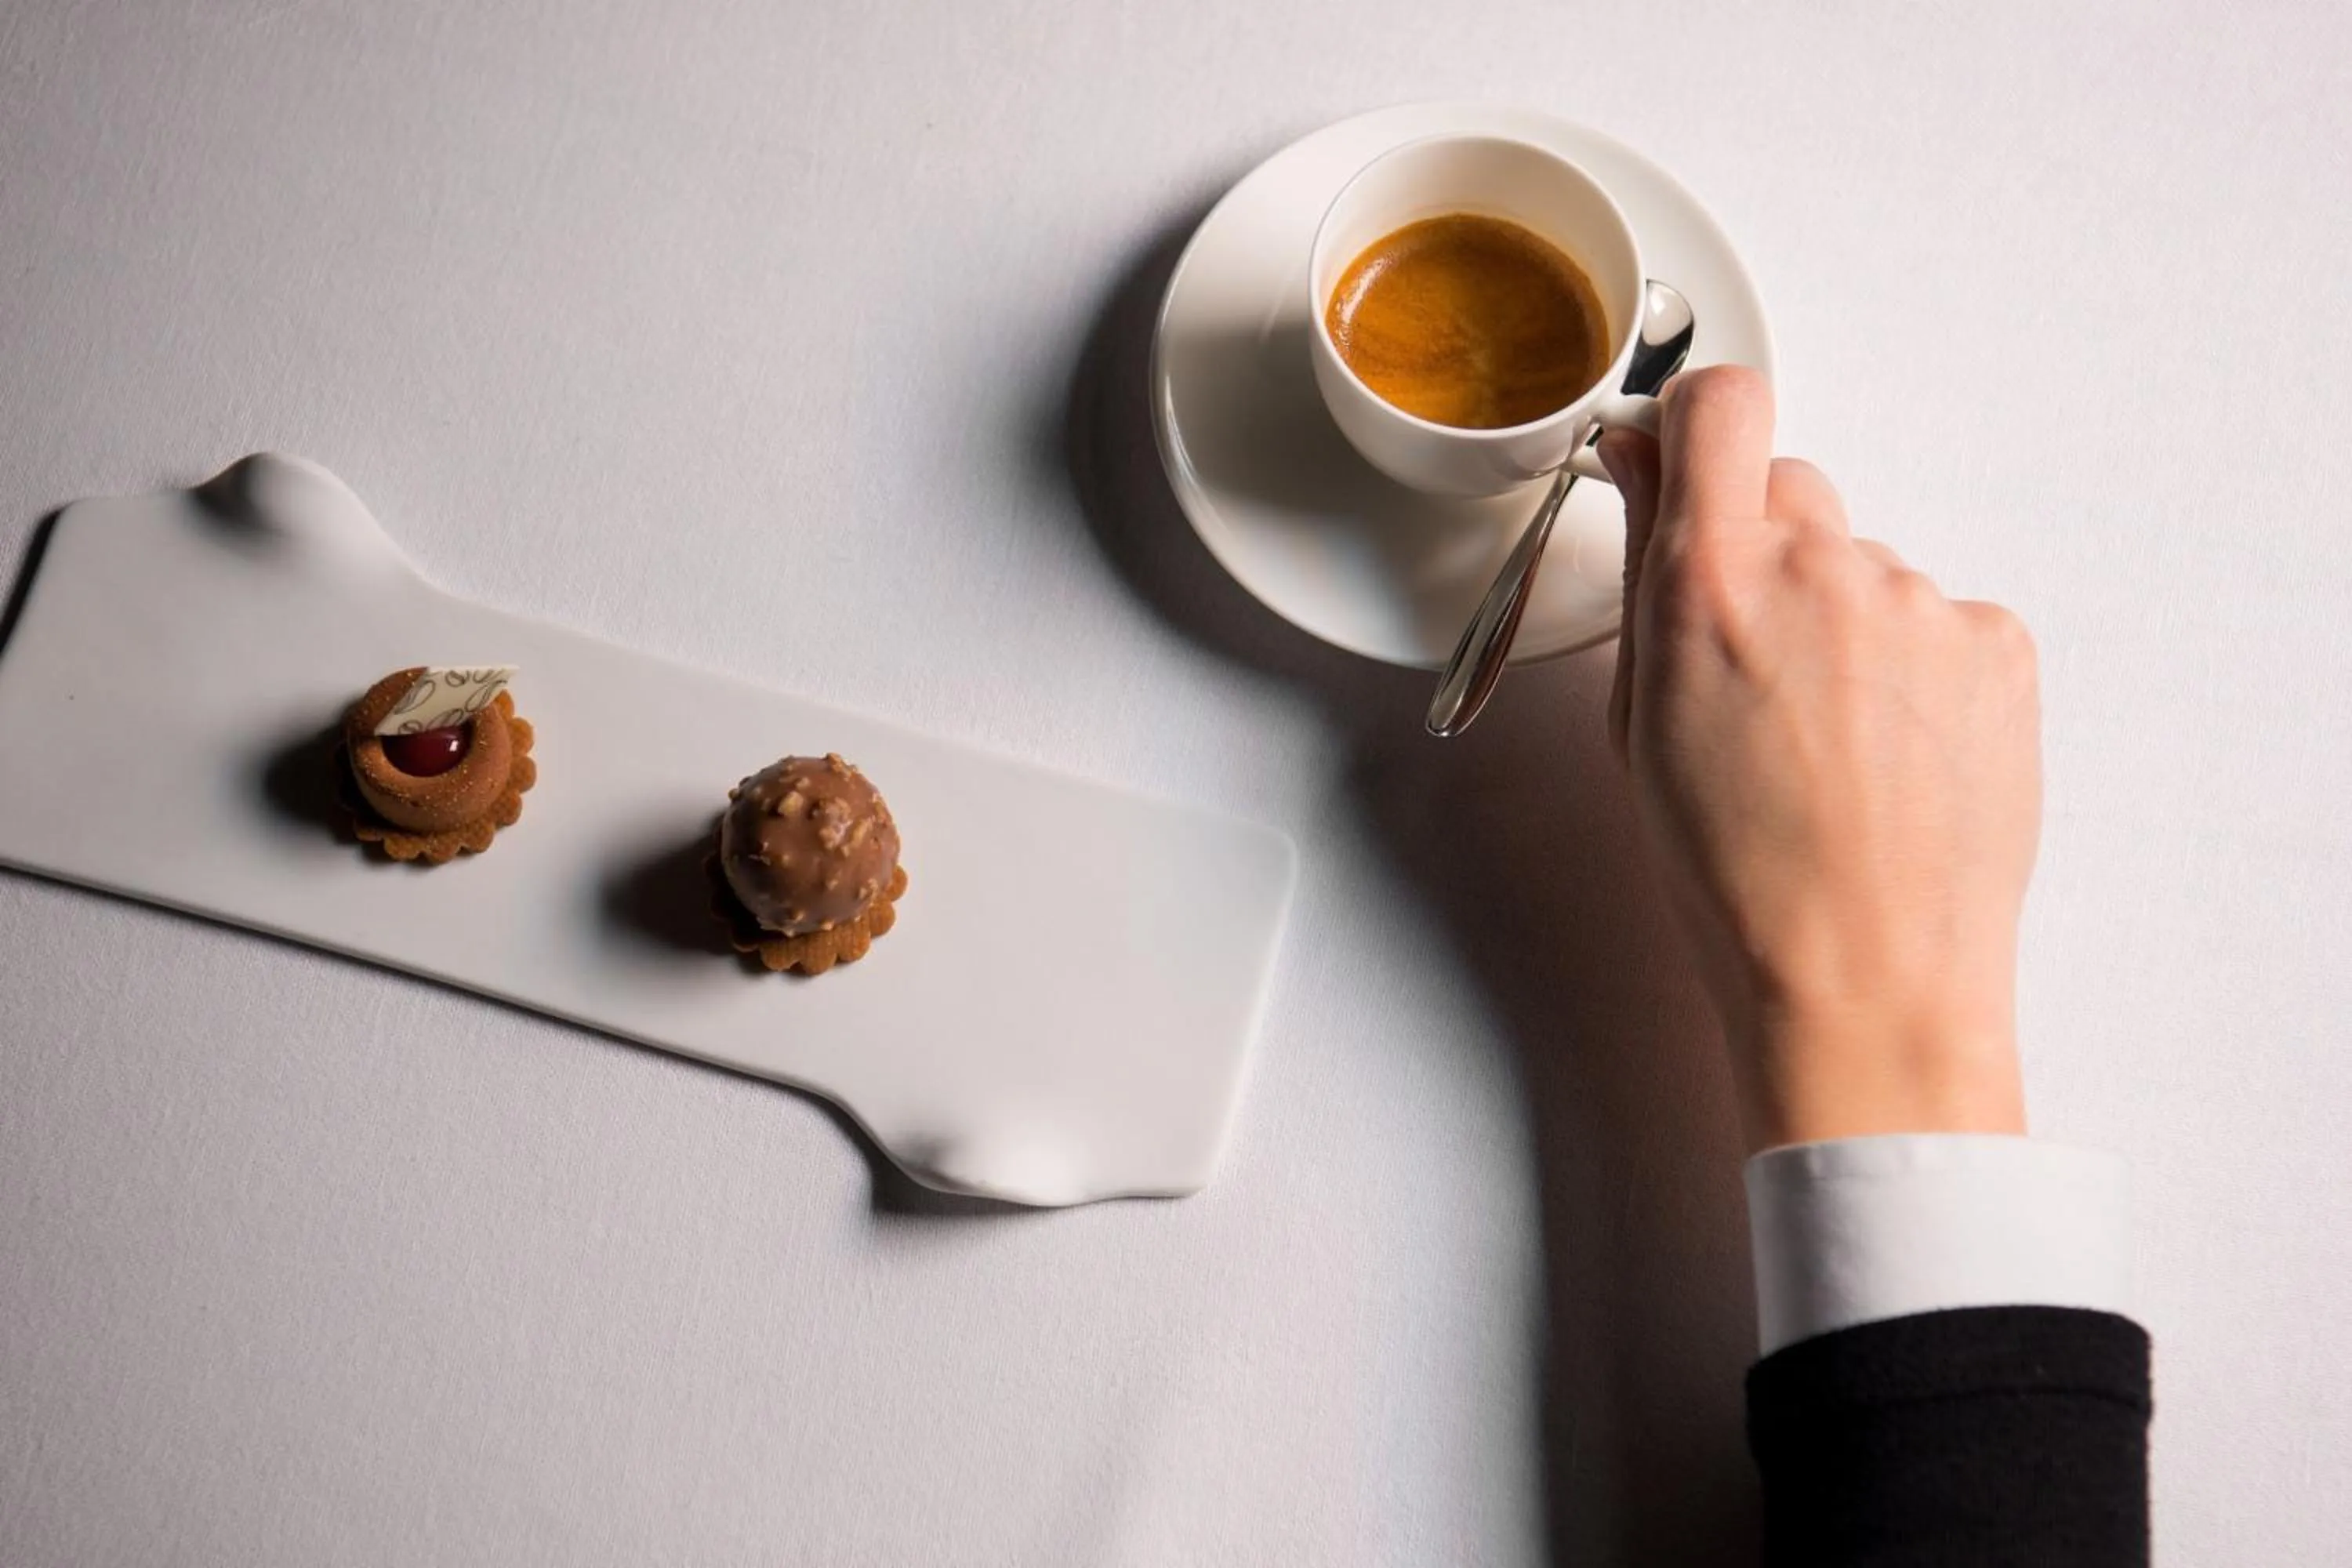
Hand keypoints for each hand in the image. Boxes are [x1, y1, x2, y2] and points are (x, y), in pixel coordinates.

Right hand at [1597, 367, 2036, 1153]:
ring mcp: (1920, 603)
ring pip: (1864, 566)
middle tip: (1752, 659)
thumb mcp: (1639, 720)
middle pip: (1790, 490)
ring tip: (1828, 742)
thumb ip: (1645, 572)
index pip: (1719, 404)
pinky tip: (1889, 753)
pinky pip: (1937, 618)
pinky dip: (1910, 667)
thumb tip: (1645, 464)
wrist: (1866, 975)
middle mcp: (1822, 569)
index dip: (1699, 424)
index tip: (1689, 462)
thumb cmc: (1735, 875)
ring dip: (1839, 622)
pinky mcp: (1995, 643)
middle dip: (1761, 549)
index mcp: (1712, 582)